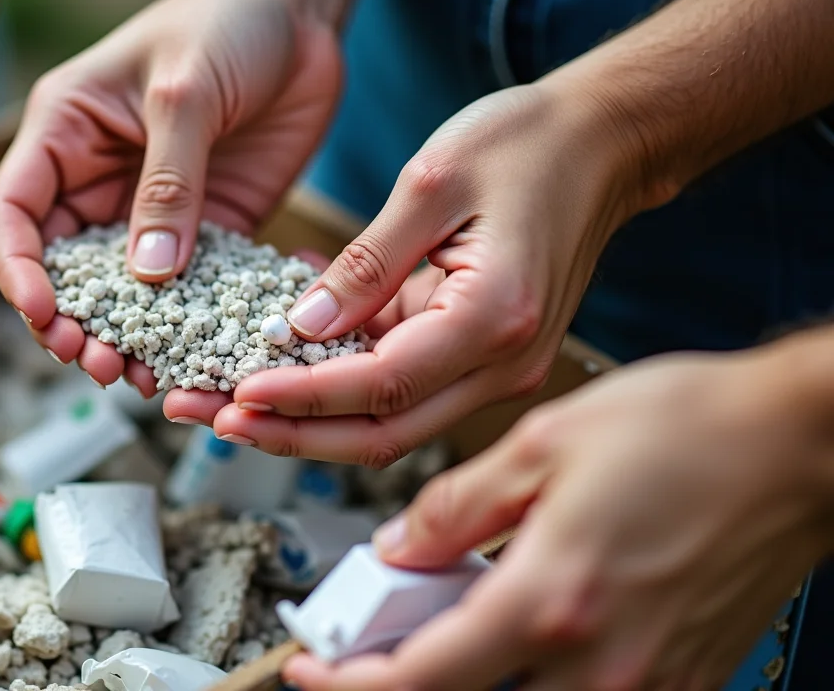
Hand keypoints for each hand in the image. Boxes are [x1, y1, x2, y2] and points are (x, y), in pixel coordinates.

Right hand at [0, 0, 340, 389]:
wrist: (296, 11)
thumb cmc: (225, 22)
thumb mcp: (185, 91)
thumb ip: (166, 181)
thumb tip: (150, 272)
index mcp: (63, 133)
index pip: (15, 212)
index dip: (20, 270)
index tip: (46, 315)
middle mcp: (96, 179)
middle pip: (62, 267)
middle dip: (72, 322)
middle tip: (96, 364)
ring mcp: (151, 210)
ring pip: (122, 292)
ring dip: (128, 337)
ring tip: (143, 379)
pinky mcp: (205, 229)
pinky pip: (189, 290)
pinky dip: (189, 328)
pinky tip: (198, 361)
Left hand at [202, 82, 657, 464]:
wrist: (602, 143)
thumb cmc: (526, 143)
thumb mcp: (430, 182)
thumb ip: (365, 263)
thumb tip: (297, 329)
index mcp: (494, 317)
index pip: (381, 384)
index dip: (303, 397)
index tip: (235, 394)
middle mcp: (501, 362)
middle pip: (381, 430)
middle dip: (289, 432)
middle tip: (209, 418)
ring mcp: (494, 367)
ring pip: (387, 422)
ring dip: (304, 420)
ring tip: (221, 403)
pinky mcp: (477, 356)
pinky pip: (398, 387)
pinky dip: (335, 385)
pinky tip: (273, 365)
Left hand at [285, 347, 833, 689]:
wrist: (798, 446)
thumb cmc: (687, 430)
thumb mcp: (542, 445)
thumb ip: (455, 509)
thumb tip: (400, 549)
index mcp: (551, 600)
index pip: (417, 681)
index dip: (345, 684)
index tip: (312, 666)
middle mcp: (599, 663)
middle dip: (401, 685)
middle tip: (371, 645)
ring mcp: (645, 683)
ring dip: (469, 681)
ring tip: (443, 631)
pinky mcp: (680, 681)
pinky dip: (532, 677)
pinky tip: (518, 630)